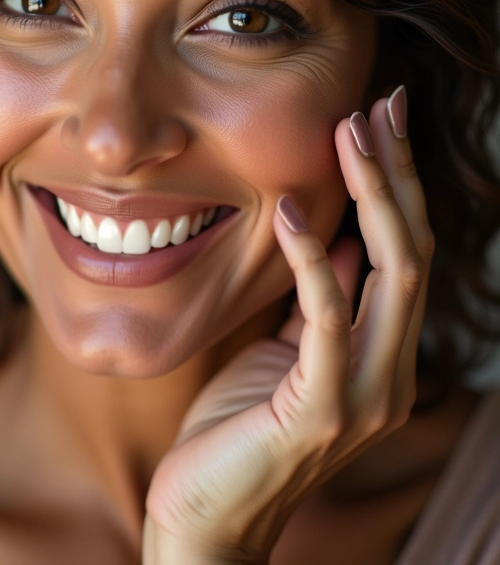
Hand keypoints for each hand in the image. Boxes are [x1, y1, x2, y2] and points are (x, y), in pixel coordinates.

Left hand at [143, 90, 434, 563]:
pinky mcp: (325, 408)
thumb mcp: (280, 350)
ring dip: (373, 195)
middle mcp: (391, 371)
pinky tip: (290, 208)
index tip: (380, 121)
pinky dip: (310, 257)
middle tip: (382, 105)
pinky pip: (326, 317)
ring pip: (393, 272)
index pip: (402, 252)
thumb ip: (314, 304)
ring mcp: (367, 392)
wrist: (206, 512)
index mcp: (379, 353)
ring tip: (351, 131)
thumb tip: (334, 244)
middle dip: (396, 173)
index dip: (395, 185)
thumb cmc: (236, 426)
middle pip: (411, 249)